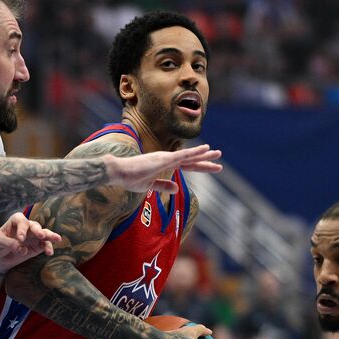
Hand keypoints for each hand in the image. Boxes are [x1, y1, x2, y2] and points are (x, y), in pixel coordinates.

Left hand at [0, 211, 60, 272]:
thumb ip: (8, 243)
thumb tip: (22, 249)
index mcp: (15, 222)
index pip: (21, 221)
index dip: (22, 228)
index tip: (21, 239)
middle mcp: (26, 227)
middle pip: (34, 225)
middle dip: (38, 230)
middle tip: (41, 235)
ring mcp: (33, 236)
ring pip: (44, 233)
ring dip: (50, 236)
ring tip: (57, 239)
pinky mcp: (37, 246)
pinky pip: (45, 245)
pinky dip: (48, 247)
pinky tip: (50, 252)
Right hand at [105, 144, 221, 193]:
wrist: (118, 172)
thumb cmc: (130, 178)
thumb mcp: (149, 185)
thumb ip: (163, 186)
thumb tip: (176, 188)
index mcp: (165, 165)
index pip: (187, 166)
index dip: (200, 166)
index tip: (212, 167)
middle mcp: (167, 158)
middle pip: (191, 160)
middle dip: (206, 160)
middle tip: (220, 158)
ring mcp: (166, 158)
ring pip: (190, 156)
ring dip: (204, 154)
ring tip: (218, 153)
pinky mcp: (163, 159)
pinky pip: (183, 155)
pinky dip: (195, 152)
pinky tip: (205, 149)